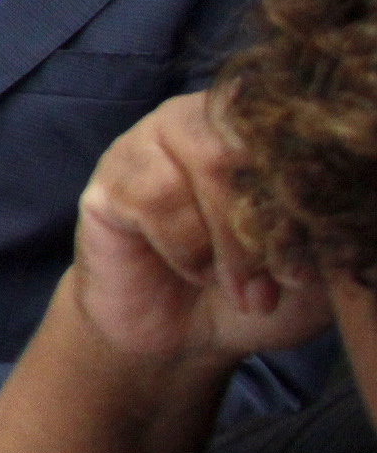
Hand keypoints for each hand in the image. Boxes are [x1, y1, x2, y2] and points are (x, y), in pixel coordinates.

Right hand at [71, 92, 331, 365]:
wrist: (183, 337)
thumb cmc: (259, 291)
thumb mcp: (316, 265)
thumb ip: (330, 229)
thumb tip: (339, 209)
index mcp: (265, 125)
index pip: (299, 128)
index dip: (311, 191)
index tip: (315, 262)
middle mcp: (209, 116)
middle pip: (257, 139)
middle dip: (272, 222)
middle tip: (281, 283)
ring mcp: (153, 139)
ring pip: (210, 164)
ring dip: (231, 243)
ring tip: (241, 289)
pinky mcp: (112, 176)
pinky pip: (157, 197)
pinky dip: (185, 247)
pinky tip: (193, 269)